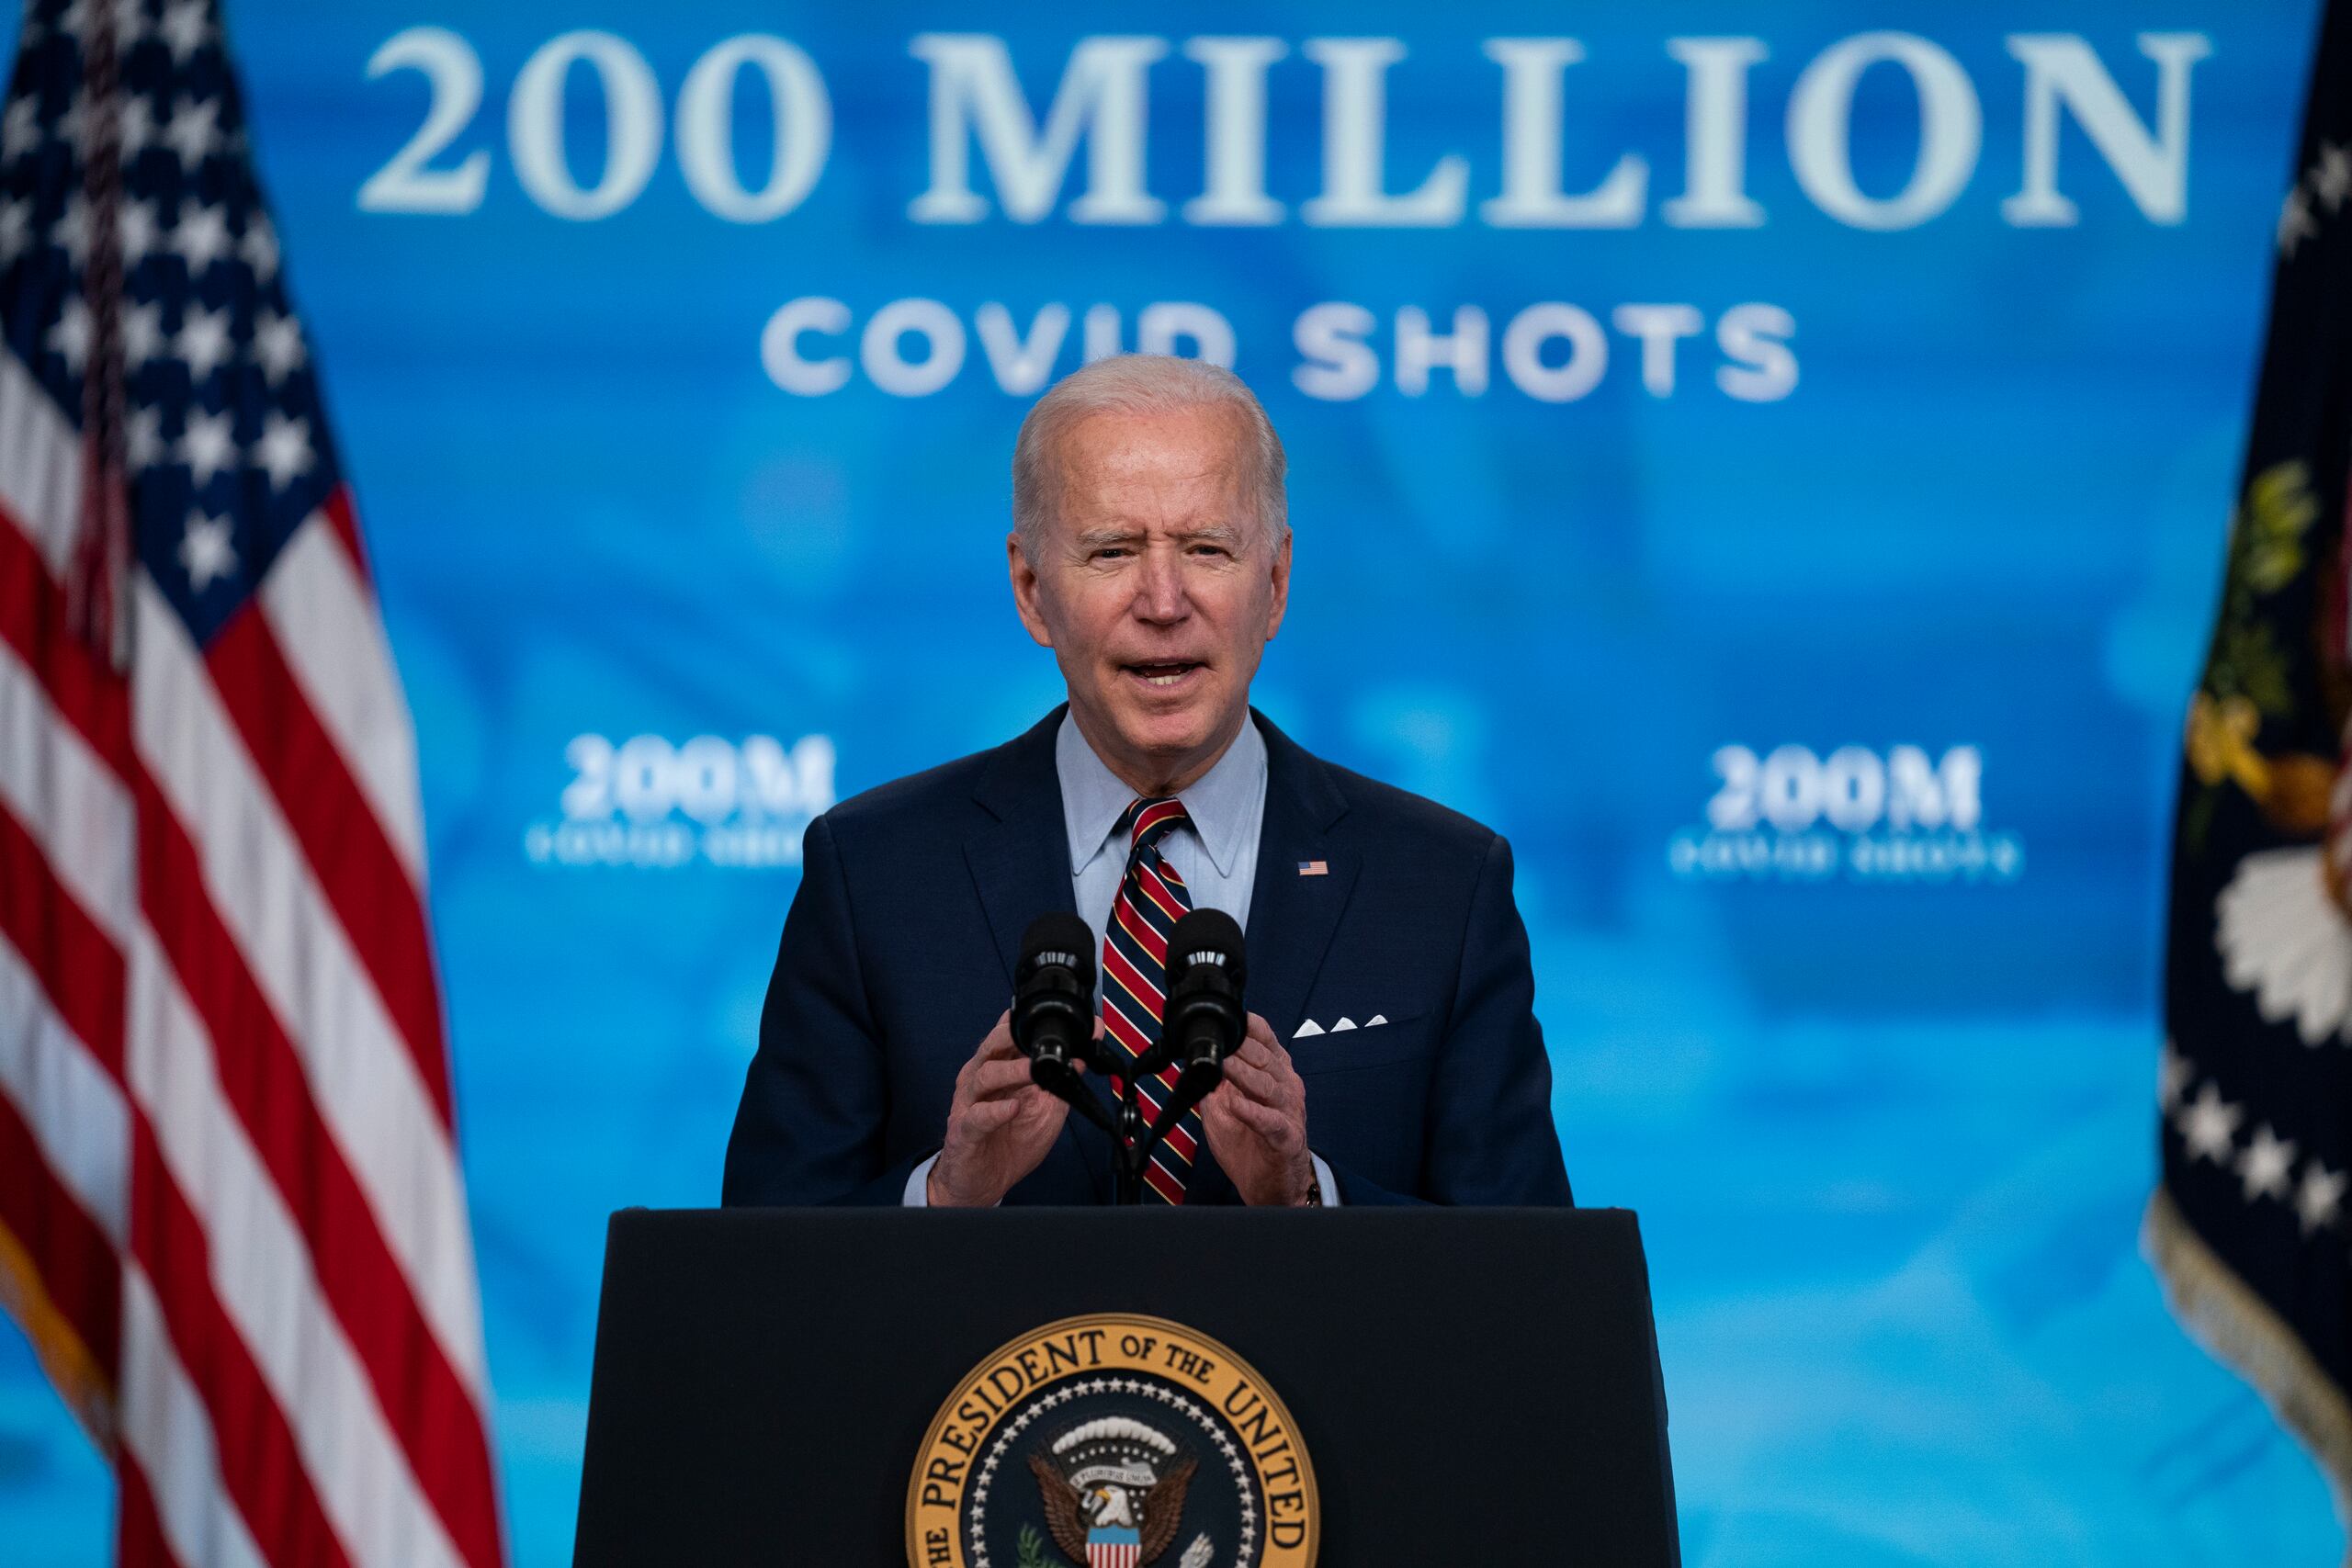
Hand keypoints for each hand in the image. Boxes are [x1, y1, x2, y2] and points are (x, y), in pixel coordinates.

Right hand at [929, 1011, 1086, 1206]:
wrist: (983, 1184)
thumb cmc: (1010, 1143)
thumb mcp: (1045, 1110)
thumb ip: (1061, 1082)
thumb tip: (1083, 1055)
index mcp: (998, 1070)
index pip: (1008, 1036)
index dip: (1026, 1023)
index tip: (1053, 1018)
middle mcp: (980, 1080)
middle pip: (990, 1047)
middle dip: (1011, 1036)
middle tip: (1038, 1036)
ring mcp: (969, 1104)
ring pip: (985, 1076)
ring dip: (1011, 1071)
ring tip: (1033, 1071)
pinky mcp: (964, 1131)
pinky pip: (977, 1117)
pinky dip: (995, 1111)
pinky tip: (1012, 1108)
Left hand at [1202, 1012, 1314, 1205]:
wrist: (1272, 1185)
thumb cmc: (1252, 1143)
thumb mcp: (1225, 1106)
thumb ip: (1215, 1082)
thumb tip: (1192, 1060)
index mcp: (1274, 1073)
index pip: (1265, 1039)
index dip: (1248, 1025)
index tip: (1226, 1016)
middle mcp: (1285, 1087)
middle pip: (1265, 1059)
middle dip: (1241, 1047)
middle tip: (1217, 1038)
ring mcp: (1289, 1112)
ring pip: (1267, 1086)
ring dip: (1244, 1074)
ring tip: (1224, 1064)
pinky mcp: (1287, 1138)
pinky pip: (1270, 1122)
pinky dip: (1253, 1113)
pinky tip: (1237, 1106)